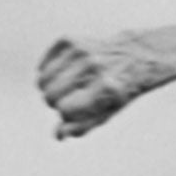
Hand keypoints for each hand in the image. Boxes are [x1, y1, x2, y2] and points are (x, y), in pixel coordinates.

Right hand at [36, 34, 160, 139]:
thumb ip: (84, 126)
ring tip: (66, 89)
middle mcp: (92, 66)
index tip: (77, 112)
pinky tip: (64, 75)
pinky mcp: (68, 40)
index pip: (65, 111)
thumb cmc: (119, 91)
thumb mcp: (109, 112)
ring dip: (50, 89)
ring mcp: (79, 51)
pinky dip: (48, 74)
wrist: (133, 56)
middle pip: (49, 96)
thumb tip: (58, 135)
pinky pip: (43, 66)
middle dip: (55, 103)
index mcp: (105, 87)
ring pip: (42, 80)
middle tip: (70, 100)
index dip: (67, 115)